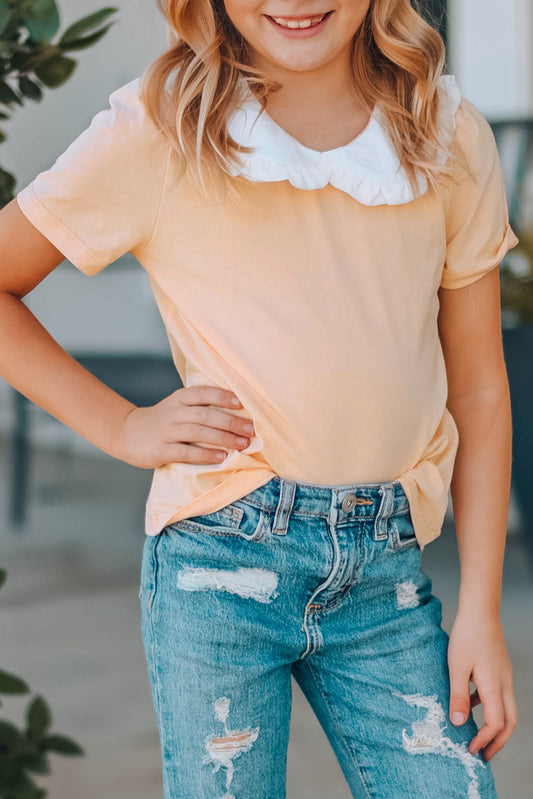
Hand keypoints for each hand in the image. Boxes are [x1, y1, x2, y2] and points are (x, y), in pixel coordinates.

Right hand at [114, 385, 254, 468]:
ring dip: (223, 438)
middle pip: (205, 414)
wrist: (126, 433)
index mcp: (179, 398)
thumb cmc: (161, 420)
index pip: (203, 393)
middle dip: (230, 422)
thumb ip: (199, 406)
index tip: (241, 403)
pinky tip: (221, 457)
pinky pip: (186, 452)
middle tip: (250, 430)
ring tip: (242, 444)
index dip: (222, 396)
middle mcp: (173, 412)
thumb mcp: (177, 406)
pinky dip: (205, 454)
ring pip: (198, 432)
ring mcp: (166, 431)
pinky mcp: (161, 450)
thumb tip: (236, 412)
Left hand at [447, 610, 516, 760]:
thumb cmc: (467, 636)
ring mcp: (504, 676)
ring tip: (479, 736)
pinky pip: (499, 696)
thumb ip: (458, 695)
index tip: (470, 749)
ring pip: (507, 710)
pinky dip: (489, 707)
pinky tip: (471, 704)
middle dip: (498, 742)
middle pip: (509, 722)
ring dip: (496, 726)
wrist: (480, 611)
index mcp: (494, 686)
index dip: (485, 740)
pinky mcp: (499, 669)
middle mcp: (504, 684)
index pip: (496, 724)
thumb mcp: (456, 667)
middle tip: (484, 755)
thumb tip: (459, 723)